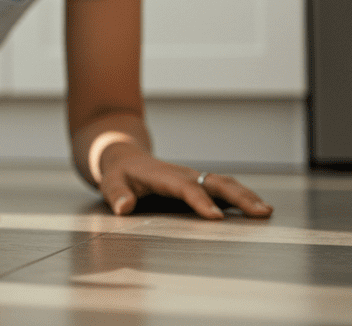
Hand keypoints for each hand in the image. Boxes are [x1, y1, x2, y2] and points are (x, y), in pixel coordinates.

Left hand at [100, 146, 272, 219]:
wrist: (127, 158)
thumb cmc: (119, 174)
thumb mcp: (110, 183)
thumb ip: (116, 195)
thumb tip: (123, 208)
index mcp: (164, 176)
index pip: (186, 188)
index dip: (201, 201)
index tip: (216, 217)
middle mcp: (185, 175)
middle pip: (215, 182)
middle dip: (238, 197)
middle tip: (260, 213)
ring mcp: (195, 178)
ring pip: (225, 183)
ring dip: (246, 196)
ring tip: (266, 212)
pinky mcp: (200, 183)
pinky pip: (224, 188)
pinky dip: (243, 196)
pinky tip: (259, 209)